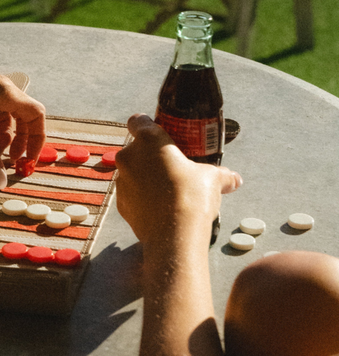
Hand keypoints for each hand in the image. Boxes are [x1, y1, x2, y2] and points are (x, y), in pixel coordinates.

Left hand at [115, 114, 241, 246]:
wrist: (174, 235)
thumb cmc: (191, 198)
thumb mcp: (213, 179)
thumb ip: (221, 174)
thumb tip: (234, 179)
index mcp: (150, 141)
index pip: (138, 121)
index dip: (147, 125)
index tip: (159, 134)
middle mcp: (129, 157)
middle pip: (137, 149)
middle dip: (152, 157)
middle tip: (172, 168)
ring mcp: (122, 181)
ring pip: (133, 172)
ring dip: (146, 177)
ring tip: (168, 191)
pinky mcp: (120, 203)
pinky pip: (131, 194)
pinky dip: (142, 198)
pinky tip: (160, 208)